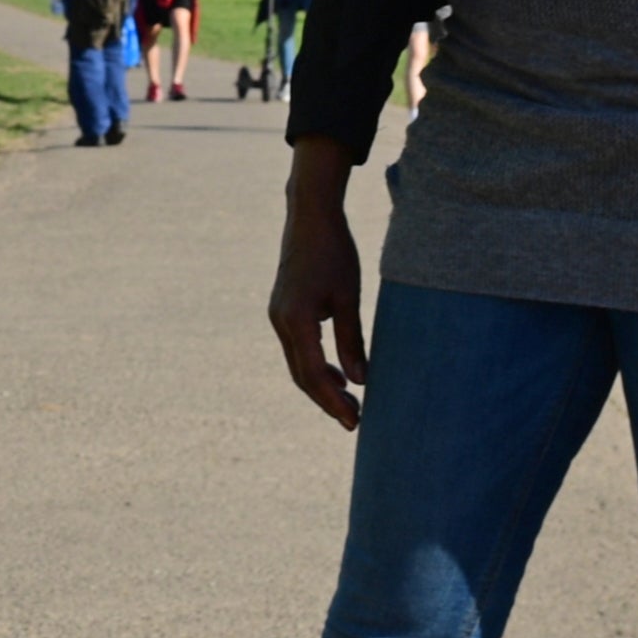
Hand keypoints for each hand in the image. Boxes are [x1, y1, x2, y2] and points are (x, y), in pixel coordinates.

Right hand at [268, 144, 368, 426]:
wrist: (310, 216)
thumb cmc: (334, 252)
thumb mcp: (349, 297)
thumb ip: (352, 340)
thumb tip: (359, 381)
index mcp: (296, 320)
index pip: (314, 375)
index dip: (334, 402)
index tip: (356, 421)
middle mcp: (280, 321)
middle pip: (302, 375)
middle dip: (327, 401)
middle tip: (355, 420)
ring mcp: (278, 316)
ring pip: (298, 364)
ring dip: (321, 385)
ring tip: (349, 402)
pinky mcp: (283, 309)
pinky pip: (297, 348)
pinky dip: (315, 366)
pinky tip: (337, 374)